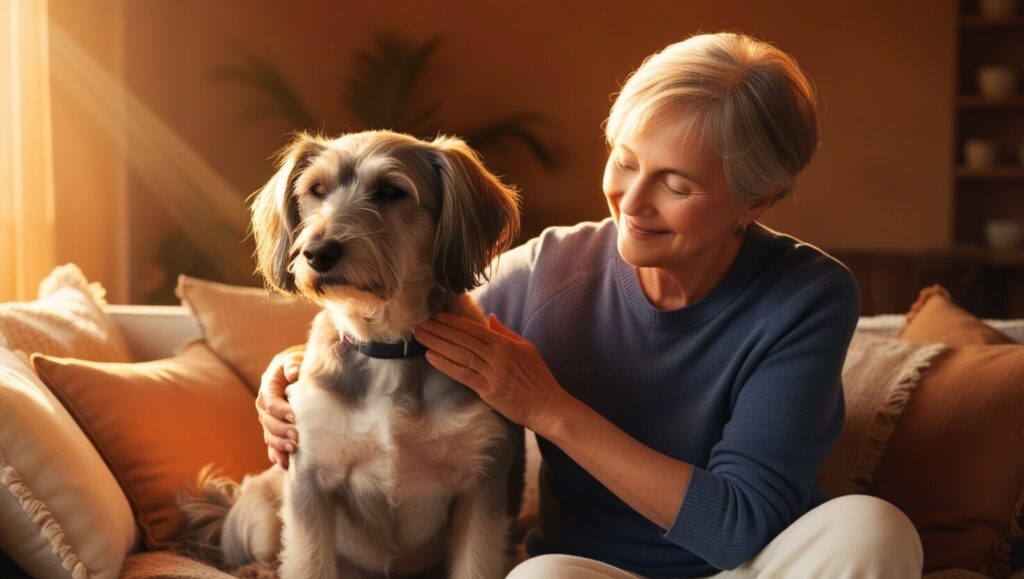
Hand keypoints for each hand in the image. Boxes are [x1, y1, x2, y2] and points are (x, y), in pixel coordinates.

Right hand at [256, 348, 302, 468]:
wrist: (304, 370)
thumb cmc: (302, 362)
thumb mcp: (297, 358)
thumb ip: (294, 363)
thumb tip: (294, 373)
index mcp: (269, 385)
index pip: (269, 400)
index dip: (279, 409)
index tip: (294, 416)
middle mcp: (266, 404)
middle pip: (267, 420)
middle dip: (281, 430)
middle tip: (297, 436)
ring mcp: (270, 418)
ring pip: (269, 434)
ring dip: (279, 444)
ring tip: (294, 449)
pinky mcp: (277, 429)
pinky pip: (272, 444)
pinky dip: (276, 454)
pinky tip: (284, 464)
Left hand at [415, 313, 572, 432]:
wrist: (548, 406)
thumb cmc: (538, 378)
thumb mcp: (527, 349)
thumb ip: (506, 333)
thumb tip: (490, 317)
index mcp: (507, 344)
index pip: (474, 329)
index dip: (453, 322)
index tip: (436, 317)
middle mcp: (498, 356)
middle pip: (463, 339)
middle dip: (439, 330)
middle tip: (420, 324)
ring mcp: (493, 374)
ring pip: (460, 354)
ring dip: (437, 344)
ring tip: (420, 337)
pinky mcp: (489, 391)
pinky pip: (463, 375)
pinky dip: (446, 364)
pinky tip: (431, 357)